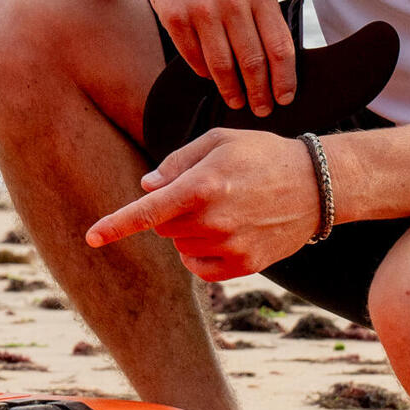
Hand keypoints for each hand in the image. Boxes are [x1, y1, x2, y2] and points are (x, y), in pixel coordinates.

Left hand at [84, 128, 321, 279]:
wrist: (317, 184)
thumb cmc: (263, 155)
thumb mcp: (219, 141)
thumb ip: (177, 162)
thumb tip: (146, 187)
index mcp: (204, 185)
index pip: (149, 211)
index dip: (116, 225)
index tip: (91, 237)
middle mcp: (215, 220)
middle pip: (163, 227)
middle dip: (170, 212)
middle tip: (202, 192)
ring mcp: (231, 246)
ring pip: (180, 247)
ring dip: (187, 232)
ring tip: (222, 209)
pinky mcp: (245, 266)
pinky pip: (200, 268)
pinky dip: (200, 254)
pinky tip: (222, 234)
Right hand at [138, 0, 298, 117]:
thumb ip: (267, 18)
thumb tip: (280, 67)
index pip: (279, 47)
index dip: (284, 79)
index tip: (285, 98)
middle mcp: (231, 1)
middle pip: (251, 62)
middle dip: (259, 93)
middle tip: (262, 108)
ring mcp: (201, 9)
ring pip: (221, 66)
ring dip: (232, 90)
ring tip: (237, 101)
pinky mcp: (174, 17)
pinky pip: (194, 58)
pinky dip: (205, 73)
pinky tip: (212, 78)